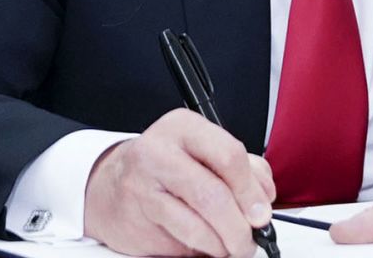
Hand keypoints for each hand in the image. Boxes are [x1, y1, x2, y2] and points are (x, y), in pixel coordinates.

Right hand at [83, 108, 274, 256]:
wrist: (109, 184)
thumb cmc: (165, 165)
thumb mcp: (202, 149)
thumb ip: (241, 167)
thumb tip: (263, 198)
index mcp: (183, 127)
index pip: (228, 156)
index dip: (251, 190)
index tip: (261, 212)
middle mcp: (158, 153)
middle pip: (212, 196)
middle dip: (239, 227)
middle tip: (248, 239)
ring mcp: (141, 188)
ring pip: (195, 228)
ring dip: (222, 246)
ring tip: (229, 246)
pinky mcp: (135, 222)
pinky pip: (179, 245)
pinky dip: (199, 250)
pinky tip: (202, 243)